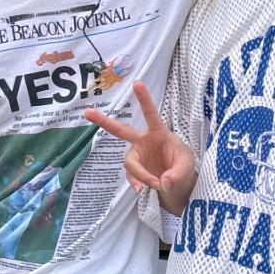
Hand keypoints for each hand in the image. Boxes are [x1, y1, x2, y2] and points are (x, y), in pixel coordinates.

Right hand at [83, 80, 196, 200]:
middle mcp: (143, 142)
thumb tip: (162, 183)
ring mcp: (137, 156)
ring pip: (129, 162)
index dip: (144, 99)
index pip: (150, 114)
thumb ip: (177, 174)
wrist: (179, 184)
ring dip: (140, 174)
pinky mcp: (135, 171)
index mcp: (158, 133)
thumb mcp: (187, 167)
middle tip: (87, 113)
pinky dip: (137, 183)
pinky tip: (142, 190)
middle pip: (121, 130)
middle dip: (104, 122)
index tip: (137, 83)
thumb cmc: (183, 166)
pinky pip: (131, 176)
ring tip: (155, 184)